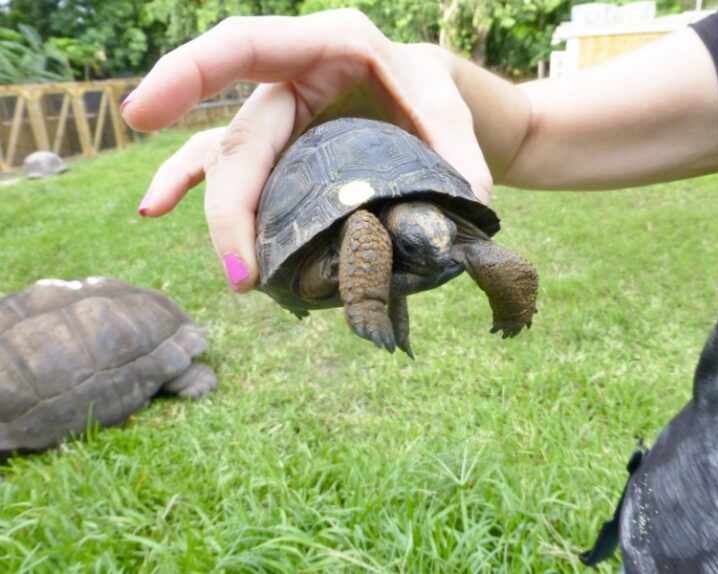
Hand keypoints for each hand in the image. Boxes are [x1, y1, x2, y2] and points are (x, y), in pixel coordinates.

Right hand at [121, 9, 492, 291]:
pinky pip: (228, 166)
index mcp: (330, 45)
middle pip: (243, 140)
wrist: (434, 104)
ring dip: (210, 206)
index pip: (246, 48)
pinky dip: (197, 187)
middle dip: (231, 207)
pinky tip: (156, 207)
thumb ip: (458, 159)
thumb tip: (460, 220)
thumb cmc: (437, 97)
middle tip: (241, 273)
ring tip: (196, 243)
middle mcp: (294, 76)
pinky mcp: (281, 147)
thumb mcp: (452, 114)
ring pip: (226, 157)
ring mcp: (282, 116)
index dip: (190, 73)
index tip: (144, 113)